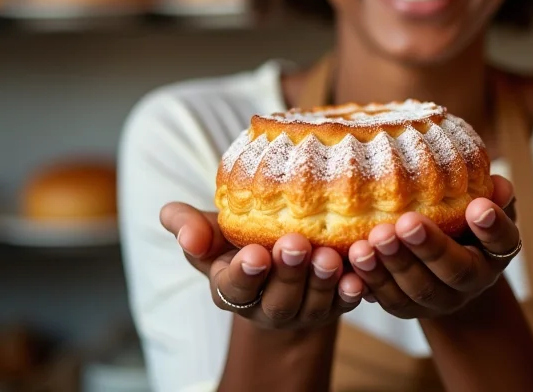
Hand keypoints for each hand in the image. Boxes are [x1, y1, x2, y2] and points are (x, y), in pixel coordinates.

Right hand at [159, 202, 364, 328]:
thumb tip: (176, 224)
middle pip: (277, 298)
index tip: (255, 254)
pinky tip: (356, 276)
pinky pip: (343, 303)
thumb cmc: (239, 239)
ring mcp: (302, 308)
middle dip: (287, 273)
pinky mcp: (333, 305)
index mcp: (231, 288)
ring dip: (321, 281)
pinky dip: (350, 291)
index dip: (245, 274)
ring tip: (327, 255)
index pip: (234, 287)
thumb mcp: (210, 232)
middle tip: (295, 245)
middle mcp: (266, 305)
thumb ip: (188, 226)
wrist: (278, 257)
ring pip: (312, 302)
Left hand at [347, 175, 519, 318]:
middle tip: (407, 223)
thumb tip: (499, 184)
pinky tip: (355, 257)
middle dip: (429, 247)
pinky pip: (388, 299)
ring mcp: (439, 299)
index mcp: (495, 252)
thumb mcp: (483, 203)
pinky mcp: (407, 308)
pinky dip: (370, 280)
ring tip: (374, 239)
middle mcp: (472, 282)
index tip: (479, 207)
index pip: (501, 241)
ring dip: (393, 265)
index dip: (492, 227)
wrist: (446, 265)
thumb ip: (491, 195)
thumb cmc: (464, 220)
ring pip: (418, 289)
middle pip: (454, 270)